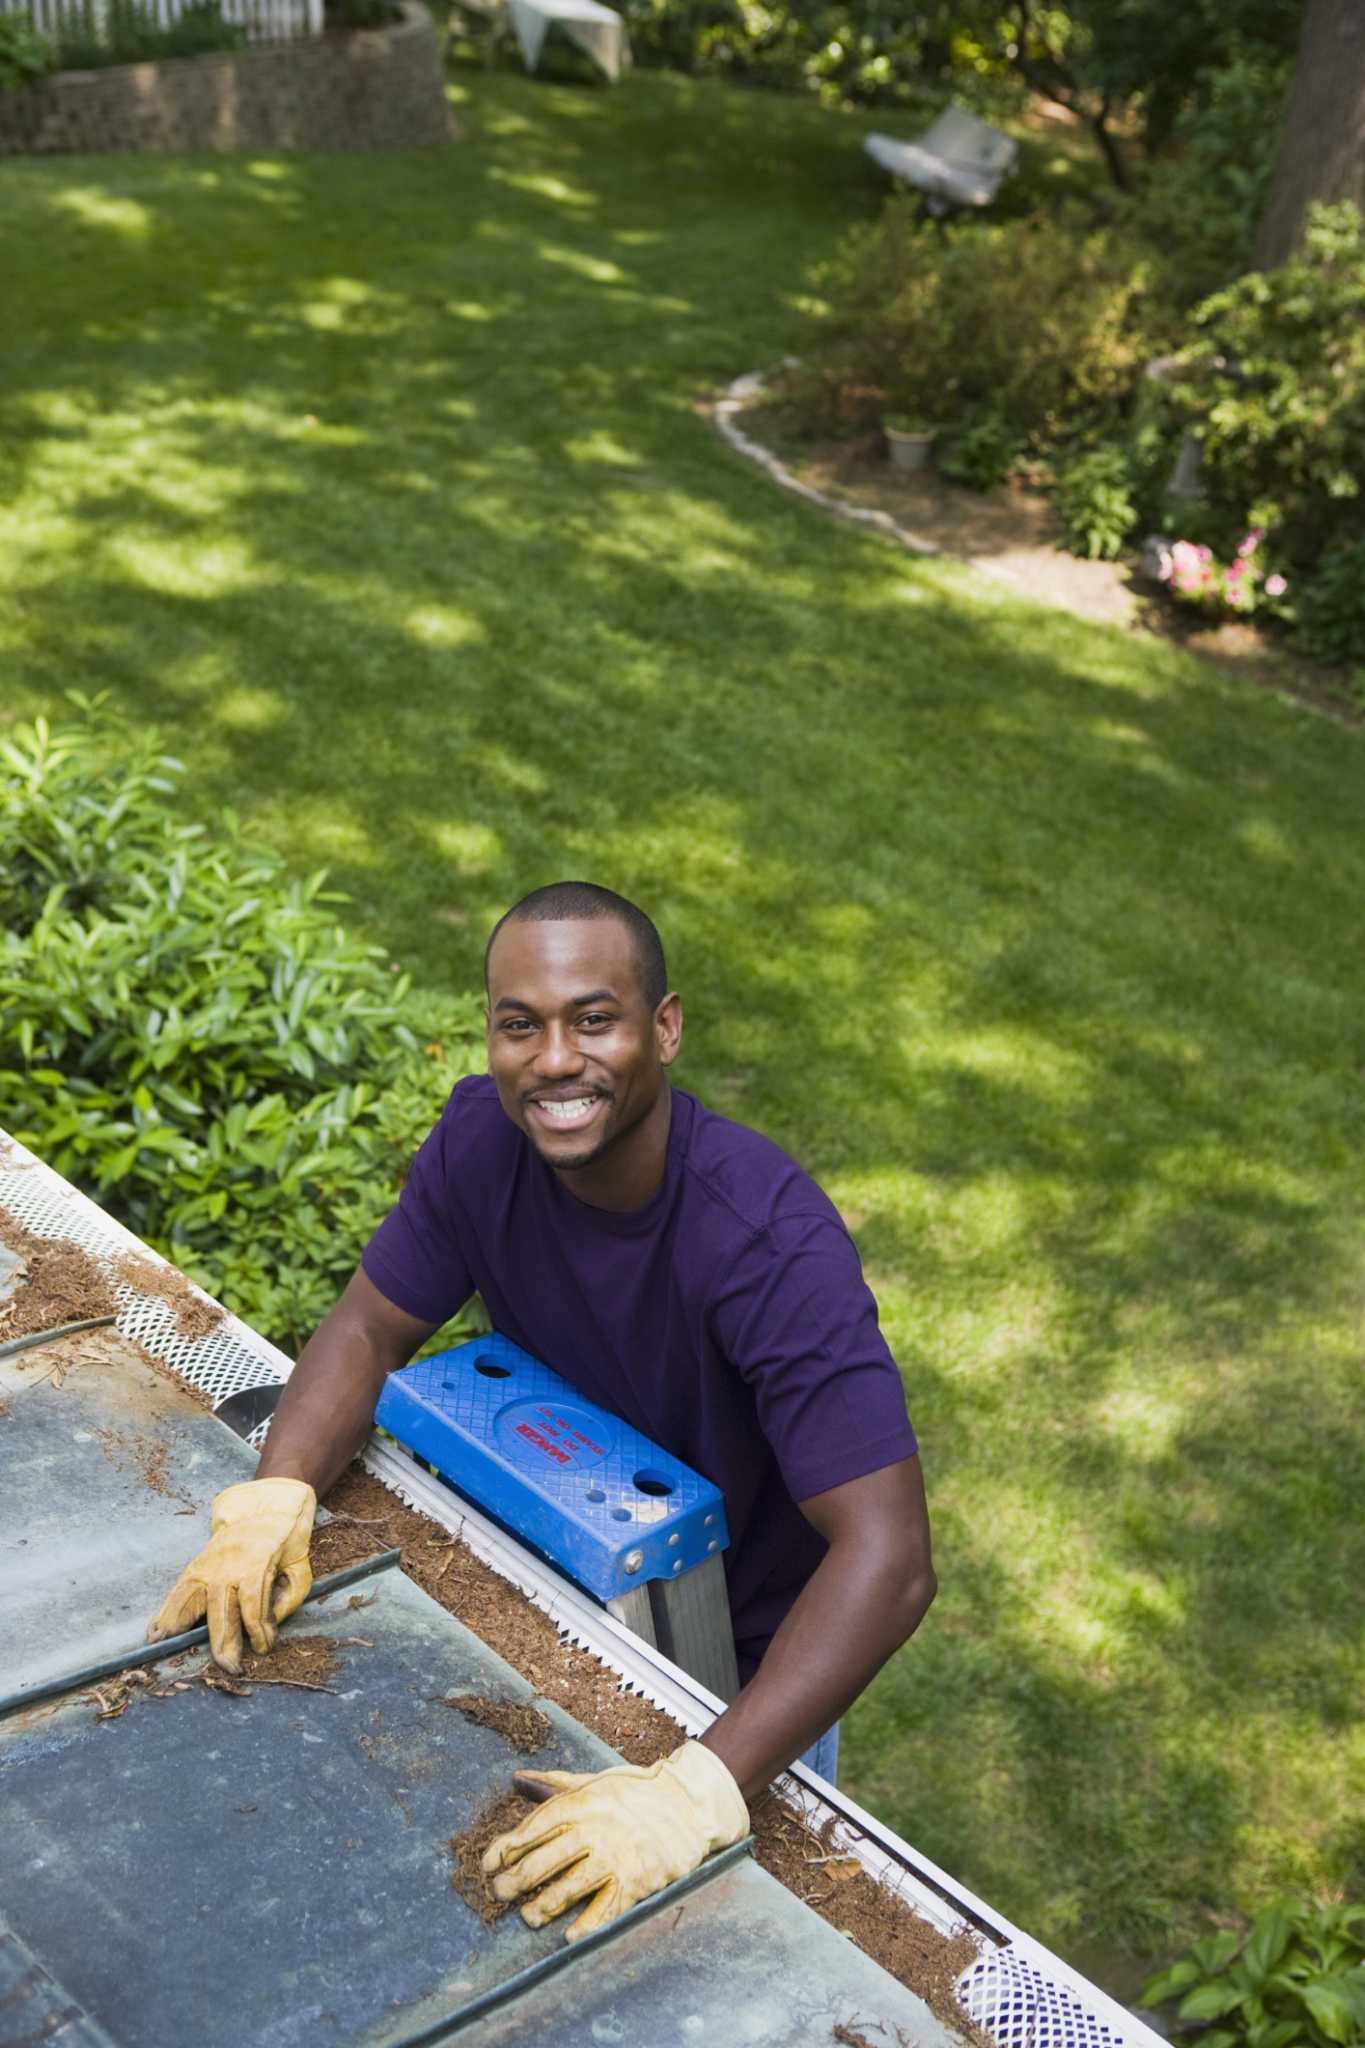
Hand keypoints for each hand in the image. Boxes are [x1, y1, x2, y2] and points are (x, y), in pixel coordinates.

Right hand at [146, 1477, 315, 1672]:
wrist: (264, 1504)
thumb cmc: (285, 1541)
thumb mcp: (299, 1566)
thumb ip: (288, 1598)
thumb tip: (270, 1625)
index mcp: (255, 1564)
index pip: (253, 1604)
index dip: (259, 1630)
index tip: (265, 1647)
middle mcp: (226, 1566)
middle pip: (221, 1610)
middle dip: (224, 1642)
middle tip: (230, 1667)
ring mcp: (207, 1566)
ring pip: (190, 1599)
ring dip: (178, 1625)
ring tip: (165, 1647)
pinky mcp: (195, 1568)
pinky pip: (178, 1592)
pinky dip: (166, 1613)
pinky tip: (155, 1632)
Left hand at [481, 1740, 747, 1941]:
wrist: (686, 1804)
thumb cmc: (634, 1792)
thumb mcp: (592, 1781)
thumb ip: (553, 1784)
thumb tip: (516, 1778)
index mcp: (579, 1804)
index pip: (530, 1829)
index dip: (504, 1849)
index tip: (488, 1864)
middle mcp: (592, 1831)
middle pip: (541, 1862)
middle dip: (514, 1882)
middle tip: (499, 1894)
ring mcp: (613, 1858)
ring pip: (567, 1889)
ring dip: (542, 1908)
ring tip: (528, 1917)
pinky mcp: (634, 1882)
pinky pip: (604, 1910)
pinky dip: (585, 1925)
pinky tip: (569, 1936)